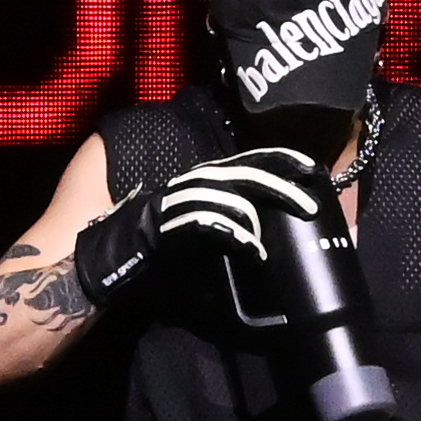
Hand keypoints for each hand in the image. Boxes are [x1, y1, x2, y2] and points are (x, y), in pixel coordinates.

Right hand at [70, 144, 322, 308]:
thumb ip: (231, 215)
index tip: (315, 171)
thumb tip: (271, 221)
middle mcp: (191, 183)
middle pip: (243, 175)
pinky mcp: (165, 227)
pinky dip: (234, 237)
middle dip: (281, 187)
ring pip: (226, 197)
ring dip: (255, 220)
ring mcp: (176, 203)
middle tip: (312, 207)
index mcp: (203, 179)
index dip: (282, 160)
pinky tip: (253, 252)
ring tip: (271, 241)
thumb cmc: (158, 247)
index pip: (248, 160)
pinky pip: (206, 224)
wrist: (106, 261)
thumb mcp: (202, 223)